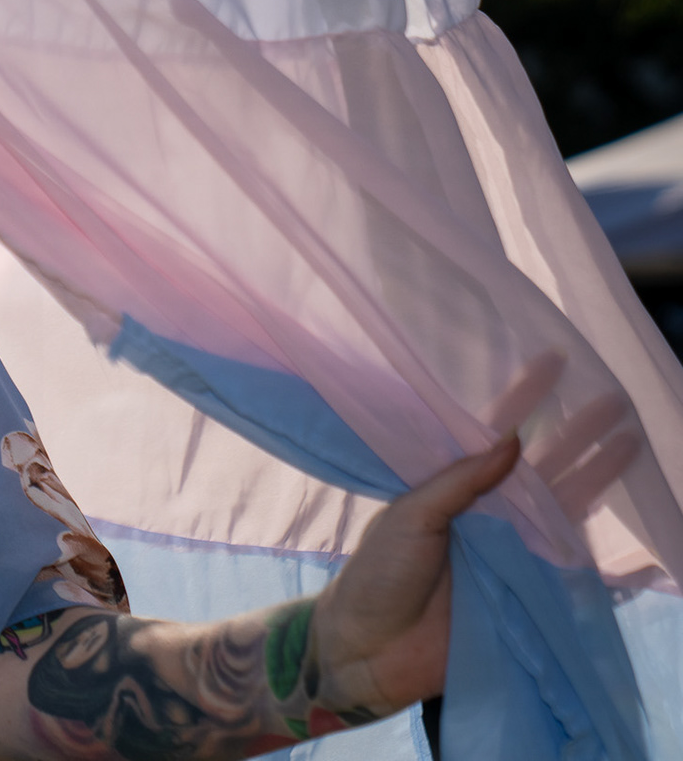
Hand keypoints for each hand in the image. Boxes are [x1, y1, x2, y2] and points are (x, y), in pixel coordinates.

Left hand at [311, 355, 640, 715]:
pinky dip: (609, 561)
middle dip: (579, 433)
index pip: (494, 433)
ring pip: (566, 508)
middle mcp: (487, 513)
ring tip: (632, 444)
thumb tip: (513, 440)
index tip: (553, 360)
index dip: (524, 398)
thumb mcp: (409, 516)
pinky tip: (640, 545)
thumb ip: (459, 480)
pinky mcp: (527, 594)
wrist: (370, 650)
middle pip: (544, 466)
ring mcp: (511, 553)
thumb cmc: (378, 574)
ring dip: (599, 478)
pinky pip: (576, 572)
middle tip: (615, 399)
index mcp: (452, 487)